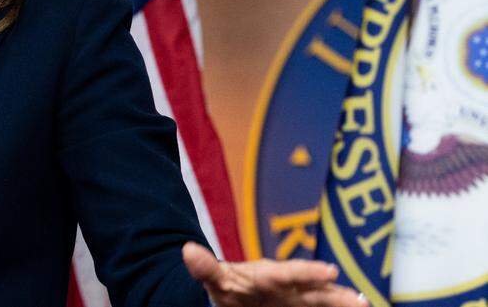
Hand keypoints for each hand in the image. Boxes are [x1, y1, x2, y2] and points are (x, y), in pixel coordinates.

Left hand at [182, 242, 368, 306]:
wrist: (234, 297)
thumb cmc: (227, 287)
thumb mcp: (215, 279)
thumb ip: (206, 268)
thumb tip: (186, 250)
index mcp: (269, 275)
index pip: (289, 273)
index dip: (308, 272)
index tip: (330, 271)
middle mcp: (290, 287)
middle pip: (315, 291)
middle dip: (337, 294)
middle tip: (361, 299)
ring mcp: (299, 300)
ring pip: (325, 302)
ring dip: (344, 303)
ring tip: (365, 304)